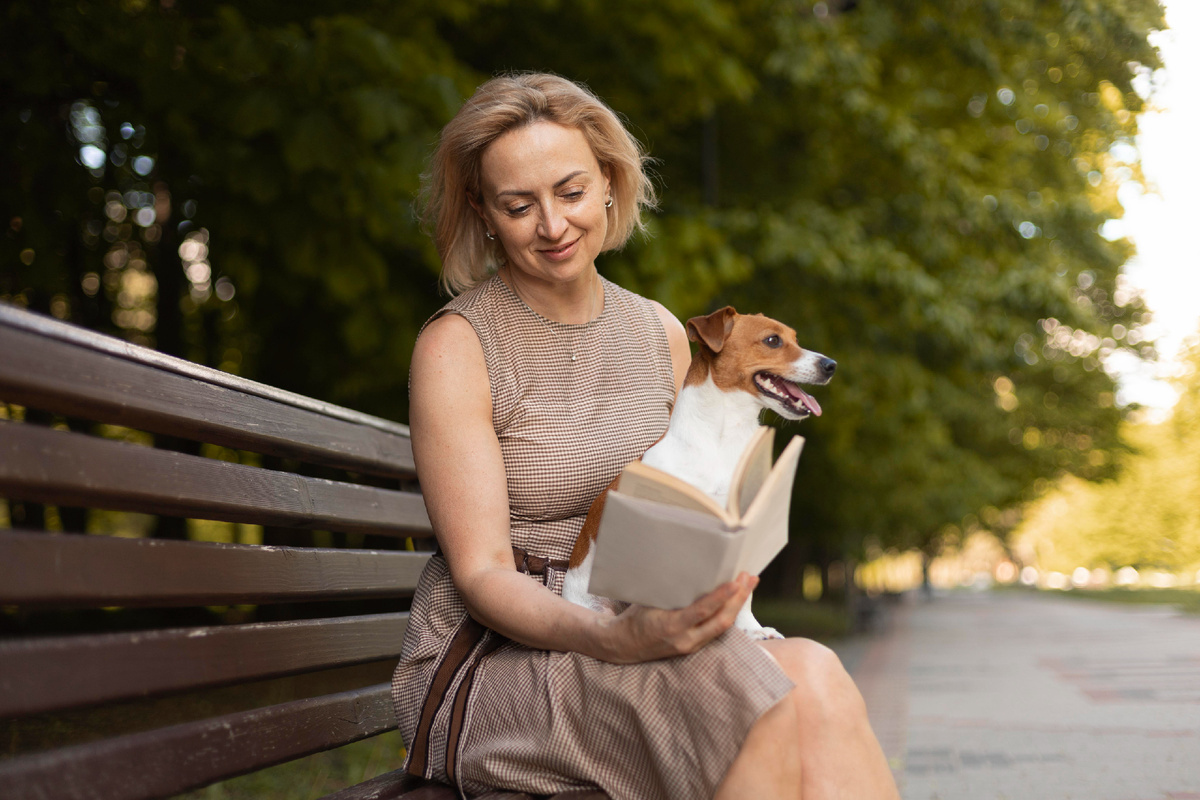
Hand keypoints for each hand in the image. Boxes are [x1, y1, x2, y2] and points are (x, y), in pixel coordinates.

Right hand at [597, 573, 757, 663]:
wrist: (623, 645)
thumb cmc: (634, 617)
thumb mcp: (648, 601)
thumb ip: (671, 592)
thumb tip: (691, 569)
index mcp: (671, 626)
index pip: (703, 611)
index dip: (721, 596)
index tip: (736, 581)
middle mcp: (685, 640)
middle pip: (721, 621)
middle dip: (738, 599)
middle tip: (749, 577)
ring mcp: (691, 646)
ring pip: (722, 627)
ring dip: (736, 605)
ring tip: (748, 585)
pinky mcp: (694, 647)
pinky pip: (716, 630)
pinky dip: (727, 613)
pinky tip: (734, 600)